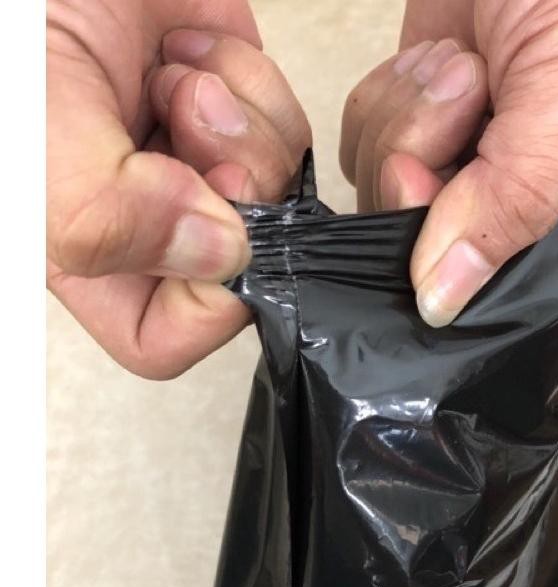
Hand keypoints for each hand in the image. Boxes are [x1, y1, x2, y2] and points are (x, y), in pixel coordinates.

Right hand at [47, 1, 310, 377]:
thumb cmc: (26, 33)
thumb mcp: (38, 138)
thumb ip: (112, 218)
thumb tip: (222, 255)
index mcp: (95, 256)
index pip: (167, 339)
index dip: (204, 300)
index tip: (205, 218)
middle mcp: (154, 226)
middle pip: (244, 266)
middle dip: (233, 188)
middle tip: (186, 118)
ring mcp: (203, 171)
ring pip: (277, 198)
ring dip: (238, 127)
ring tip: (171, 79)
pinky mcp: (241, 116)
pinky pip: (290, 132)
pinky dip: (251, 84)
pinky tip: (190, 51)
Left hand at [342, 0, 557, 326]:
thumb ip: (515, 200)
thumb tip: (444, 298)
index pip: (506, 277)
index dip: (451, 244)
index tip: (433, 188)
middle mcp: (524, 189)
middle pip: (427, 239)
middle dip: (426, 160)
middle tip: (469, 91)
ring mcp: (467, 155)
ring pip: (388, 190)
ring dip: (410, 115)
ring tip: (466, 59)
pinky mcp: (423, 119)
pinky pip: (368, 144)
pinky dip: (388, 95)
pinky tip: (439, 55)